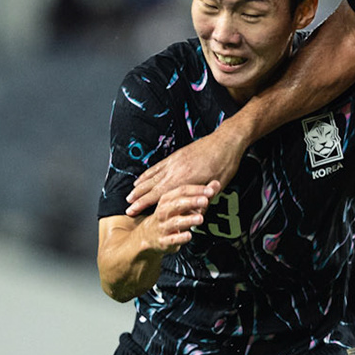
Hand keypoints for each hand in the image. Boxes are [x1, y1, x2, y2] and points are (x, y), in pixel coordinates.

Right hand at [127, 127, 246, 215]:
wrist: (226, 140)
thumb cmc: (225, 163)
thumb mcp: (217, 186)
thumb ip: (204, 200)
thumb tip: (197, 213)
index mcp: (183, 180)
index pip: (157, 195)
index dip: (143, 204)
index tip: (132, 210)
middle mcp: (174, 170)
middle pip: (151, 185)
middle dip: (137, 196)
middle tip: (127, 204)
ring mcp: (174, 161)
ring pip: (152, 175)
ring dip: (140, 184)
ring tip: (131, 192)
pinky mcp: (177, 155)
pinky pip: (158, 165)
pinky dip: (148, 172)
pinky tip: (144, 176)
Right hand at [138, 182, 219, 251]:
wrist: (149, 236)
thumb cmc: (170, 218)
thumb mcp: (184, 205)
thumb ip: (201, 195)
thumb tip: (216, 184)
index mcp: (167, 200)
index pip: (181, 191)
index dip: (196, 190)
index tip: (210, 190)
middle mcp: (164, 211)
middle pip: (177, 204)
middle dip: (191, 202)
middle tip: (205, 201)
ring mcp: (163, 226)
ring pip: (175, 222)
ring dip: (188, 220)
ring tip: (200, 218)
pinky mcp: (163, 241)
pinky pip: (172, 239)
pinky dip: (180, 238)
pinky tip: (189, 235)